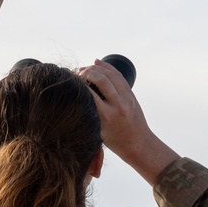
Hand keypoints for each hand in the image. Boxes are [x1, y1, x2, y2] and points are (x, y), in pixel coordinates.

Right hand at [76, 59, 178, 185]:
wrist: (139, 144)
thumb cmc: (114, 141)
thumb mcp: (97, 130)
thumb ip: (88, 113)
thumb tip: (74, 95)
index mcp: (107, 116)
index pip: (89, 93)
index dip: (77, 84)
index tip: (68, 82)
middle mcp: (118, 105)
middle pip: (101, 79)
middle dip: (86, 72)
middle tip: (76, 74)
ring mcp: (127, 98)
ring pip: (111, 74)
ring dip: (96, 68)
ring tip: (84, 69)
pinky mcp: (131, 94)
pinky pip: (119, 76)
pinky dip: (107, 67)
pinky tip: (97, 63)